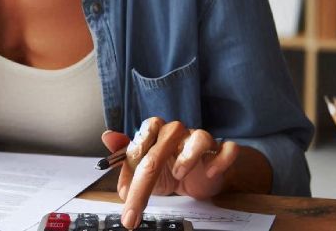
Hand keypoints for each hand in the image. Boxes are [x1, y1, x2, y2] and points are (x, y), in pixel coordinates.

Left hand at [102, 119, 238, 228]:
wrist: (196, 179)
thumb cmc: (166, 170)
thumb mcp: (141, 168)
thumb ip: (124, 157)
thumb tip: (107, 136)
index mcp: (157, 132)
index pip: (143, 135)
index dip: (133, 160)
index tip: (125, 193)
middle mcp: (178, 133)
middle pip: (167, 138)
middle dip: (149, 172)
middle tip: (139, 202)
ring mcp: (201, 141)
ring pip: (201, 136)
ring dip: (189, 156)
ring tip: (179, 174)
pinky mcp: (220, 153)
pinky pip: (228, 148)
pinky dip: (221, 160)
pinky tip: (210, 173)